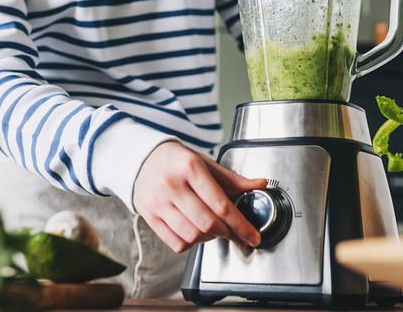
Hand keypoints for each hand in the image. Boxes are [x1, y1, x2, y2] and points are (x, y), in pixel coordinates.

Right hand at [133, 141, 267, 252]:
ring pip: (192, 236)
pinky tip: (196, 233)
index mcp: (190, 168)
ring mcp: (158, 202)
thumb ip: (232, 178)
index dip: (241, 225)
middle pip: (208, 224)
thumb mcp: (205, 162)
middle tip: (237, 235)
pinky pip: (176, 242)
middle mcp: (172, 185)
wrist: (142, 158)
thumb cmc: (177, 160)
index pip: (221, 205)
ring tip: (216, 231)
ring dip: (210, 239)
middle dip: (228, 234)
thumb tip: (260, 185)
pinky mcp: (148, 215)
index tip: (252, 236)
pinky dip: (192, 244)